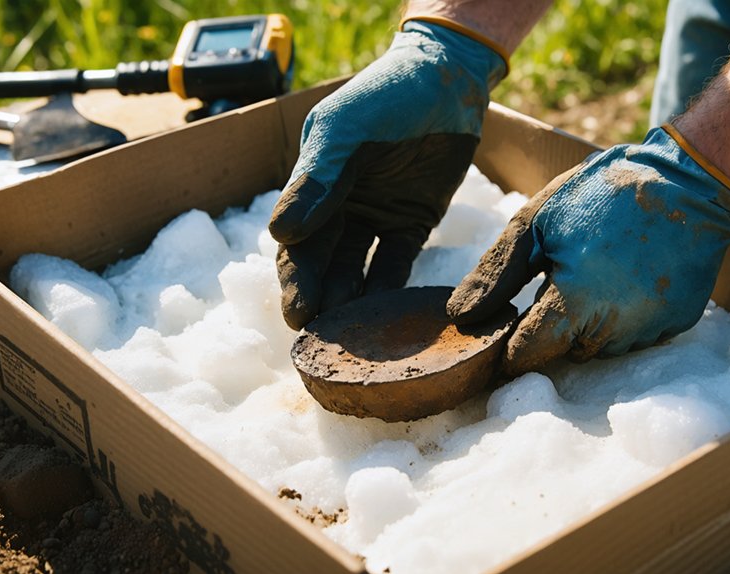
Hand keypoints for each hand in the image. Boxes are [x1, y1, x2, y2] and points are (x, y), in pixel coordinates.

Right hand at [269, 20, 505, 329]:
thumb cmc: (388, 95)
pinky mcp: (413, 222)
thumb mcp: (346, 130)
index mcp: (313, 185)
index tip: (298, 312)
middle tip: (322, 338)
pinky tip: (391, 318)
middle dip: (319, 301)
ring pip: (358, 270)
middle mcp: (339, 206)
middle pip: (323, 264)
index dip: (295, 279)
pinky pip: (398, 264)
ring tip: (356, 337)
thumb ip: (318, 177)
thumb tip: (281, 233)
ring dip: (353, 302)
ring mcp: (376, 217)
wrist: (448, 79)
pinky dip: (392, 290)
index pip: (296, 242)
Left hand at [447, 126, 729, 374]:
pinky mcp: (677, 323)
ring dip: (589, 324)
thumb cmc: (603, 192)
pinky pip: (635, 334)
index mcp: (576, 301)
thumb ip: (496, 274)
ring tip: (595, 274)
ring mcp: (651, 328)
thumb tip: (460, 317)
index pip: (529, 353)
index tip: (505, 334)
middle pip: (565, 353)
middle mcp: (616, 326)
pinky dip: (623, 316)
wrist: (689, 178)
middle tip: (557, 283)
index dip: (511, 348)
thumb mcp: (537, 221)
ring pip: (601, 347)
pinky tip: (626, 278)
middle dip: (552, 330)